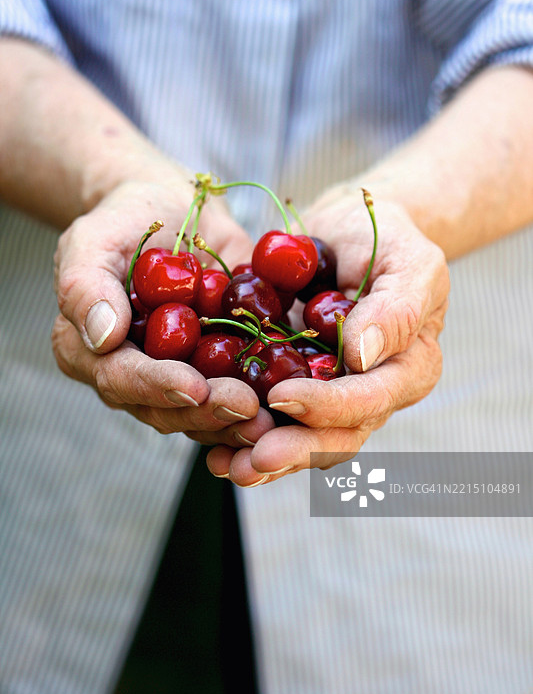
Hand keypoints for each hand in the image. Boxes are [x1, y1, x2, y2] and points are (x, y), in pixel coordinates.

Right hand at [52, 169, 261, 437]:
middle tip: (247, 408)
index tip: (195, 387)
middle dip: (208, 411)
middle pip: (166, 409)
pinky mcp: (216, 368)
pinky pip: (237, 391)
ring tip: (271, 417)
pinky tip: (290, 397)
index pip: (121, 379)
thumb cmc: (126, 218)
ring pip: (204, 412)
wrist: (176, 207)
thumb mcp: (95, 238)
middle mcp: (132, 374)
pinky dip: (262, 398)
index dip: (158, 387)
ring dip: (237, 420)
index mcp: (88, 351)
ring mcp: (177, 375)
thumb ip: (86, 285)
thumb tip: (103, 338)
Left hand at [204, 196, 449, 485]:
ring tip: (221, 465)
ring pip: (302, 439)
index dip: (327, 406)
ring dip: (263, 458)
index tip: (282, 397)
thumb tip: (360, 357)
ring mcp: (332, 392)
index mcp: (409, 369)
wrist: (350, 228)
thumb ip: (395, 309)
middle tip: (249, 462)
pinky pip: (272, 417)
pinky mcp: (297, 383)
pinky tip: (209, 446)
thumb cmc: (388, 238)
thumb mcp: (409, 261)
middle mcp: (372, 393)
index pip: (370, 400)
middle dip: (292, 451)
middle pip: (336, 436)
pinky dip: (243, 433)